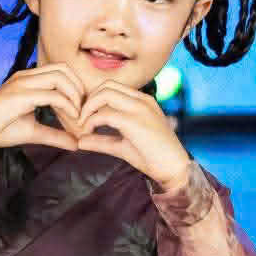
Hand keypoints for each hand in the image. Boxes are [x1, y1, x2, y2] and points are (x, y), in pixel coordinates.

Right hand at [0, 64, 83, 159]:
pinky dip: (67, 106)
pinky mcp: (20, 95)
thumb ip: (55, 135)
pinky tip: (71, 120)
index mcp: (28, 79)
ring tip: (78, 116)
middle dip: (80, 89)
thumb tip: (77, 144)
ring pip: (60, 77)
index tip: (82, 110)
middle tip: (84, 111)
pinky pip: (52, 95)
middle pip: (64, 69)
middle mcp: (26, 76)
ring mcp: (22, 83)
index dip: (76, 87)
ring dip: (75, 96)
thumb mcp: (34, 132)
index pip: (61, 71)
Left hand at [69, 80, 191, 188]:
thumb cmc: (153, 159)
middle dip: (87, 101)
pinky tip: (87, 135)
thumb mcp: (123, 147)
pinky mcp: (134, 121)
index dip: (94, 99)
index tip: (85, 118)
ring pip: (104, 94)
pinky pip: (105, 114)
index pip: (112, 87)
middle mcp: (141, 100)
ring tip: (82, 127)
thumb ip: (102, 142)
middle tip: (79, 121)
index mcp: (142, 101)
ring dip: (87, 109)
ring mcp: (139, 108)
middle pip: (105, 86)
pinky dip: (91, 123)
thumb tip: (79, 141)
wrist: (175, 169)